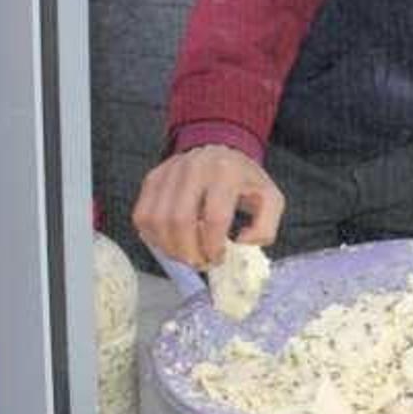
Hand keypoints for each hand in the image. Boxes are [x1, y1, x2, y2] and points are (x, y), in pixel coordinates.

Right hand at [133, 144, 284, 267]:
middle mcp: (194, 168)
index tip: (219, 258)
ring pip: (156, 220)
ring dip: (169, 248)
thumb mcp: (270, 199)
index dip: (213, 246)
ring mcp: (169, 171)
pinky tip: (171, 242)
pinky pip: (142, 215)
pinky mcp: (153, 178)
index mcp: (226, 172)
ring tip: (186, 255)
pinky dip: (153, 237)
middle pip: (179, 220)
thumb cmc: (245, 180)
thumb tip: (241, 244)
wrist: (221, 150)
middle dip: (188, 252)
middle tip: (200, 263)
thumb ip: (266, 227)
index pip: (214, 217)